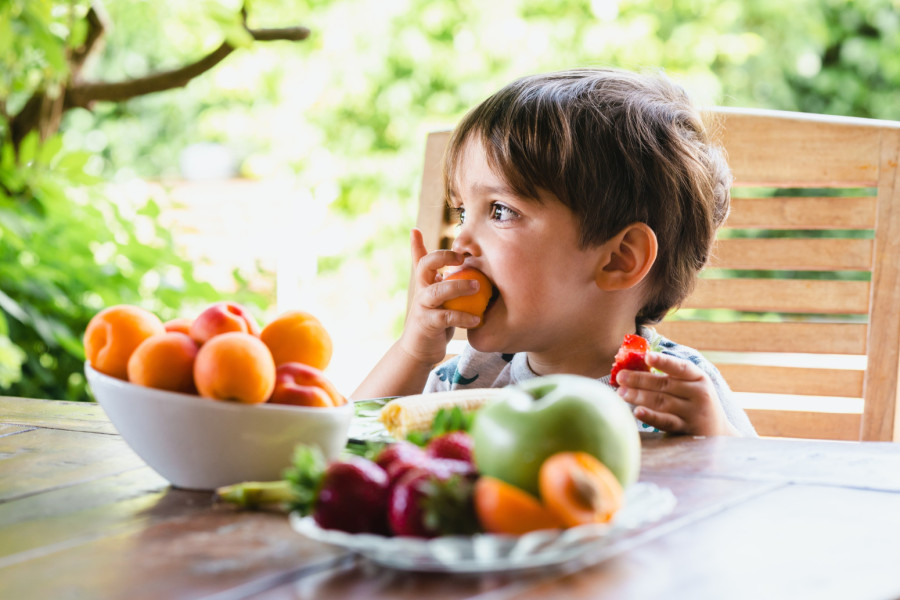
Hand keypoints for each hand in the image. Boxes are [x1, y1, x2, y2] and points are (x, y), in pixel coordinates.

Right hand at [398, 229, 482, 365]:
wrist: (420, 350)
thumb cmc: (435, 319)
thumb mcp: (439, 298)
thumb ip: (446, 281)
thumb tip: (466, 266)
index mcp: (425, 282)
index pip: (421, 258)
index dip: (417, 244)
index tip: (420, 232)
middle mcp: (421, 291)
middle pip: (425, 265)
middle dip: (443, 257)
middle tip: (463, 257)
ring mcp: (423, 307)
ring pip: (438, 290)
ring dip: (459, 286)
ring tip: (478, 286)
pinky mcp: (428, 323)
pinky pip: (447, 317)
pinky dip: (464, 317)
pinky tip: (478, 319)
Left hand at [614, 352, 739, 436]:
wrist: (718, 433)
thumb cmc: (696, 404)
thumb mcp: (692, 387)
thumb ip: (672, 378)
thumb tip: (636, 366)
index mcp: (699, 378)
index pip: (681, 367)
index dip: (664, 362)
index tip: (647, 357)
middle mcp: (699, 394)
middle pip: (665, 385)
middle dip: (639, 380)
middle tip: (620, 377)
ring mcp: (693, 413)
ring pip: (662, 401)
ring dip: (639, 396)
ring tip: (621, 393)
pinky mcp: (686, 429)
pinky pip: (666, 421)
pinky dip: (651, 416)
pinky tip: (637, 412)